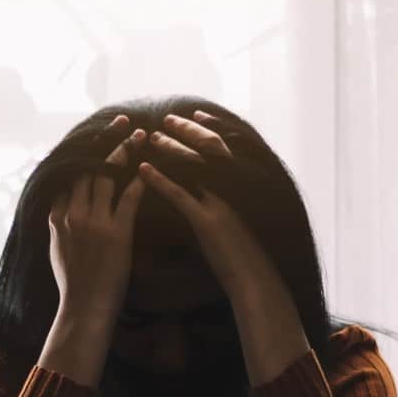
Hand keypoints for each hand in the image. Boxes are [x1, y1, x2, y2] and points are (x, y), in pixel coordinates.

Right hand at [48, 115, 147, 322]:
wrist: (83, 311)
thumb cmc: (74, 286)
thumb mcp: (57, 250)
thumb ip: (59, 225)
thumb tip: (58, 210)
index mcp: (56, 216)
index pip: (68, 172)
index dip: (84, 149)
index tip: (96, 133)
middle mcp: (72, 214)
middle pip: (88, 165)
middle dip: (105, 139)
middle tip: (121, 119)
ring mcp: (93, 223)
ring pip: (108, 175)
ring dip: (126, 150)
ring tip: (141, 133)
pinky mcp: (116, 234)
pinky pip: (129, 198)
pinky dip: (141, 179)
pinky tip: (152, 165)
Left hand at [137, 110, 274, 298]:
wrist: (254, 281)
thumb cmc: (245, 258)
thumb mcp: (239, 222)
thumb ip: (228, 203)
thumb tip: (214, 194)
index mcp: (242, 187)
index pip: (225, 148)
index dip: (209, 128)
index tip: (194, 115)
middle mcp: (233, 190)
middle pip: (208, 148)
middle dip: (187, 130)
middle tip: (167, 119)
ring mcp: (221, 204)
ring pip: (193, 166)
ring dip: (170, 149)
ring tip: (151, 138)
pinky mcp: (207, 223)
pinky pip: (180, 195)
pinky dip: (159, 180)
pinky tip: (143, 170)